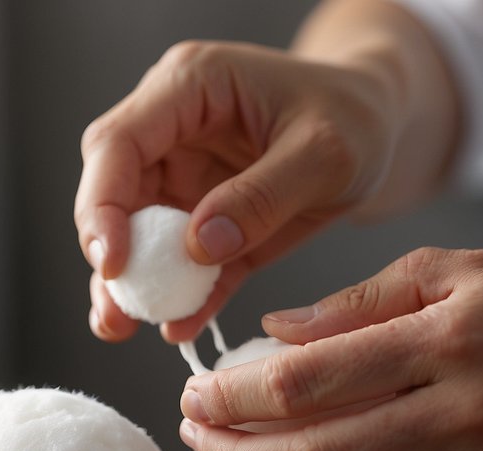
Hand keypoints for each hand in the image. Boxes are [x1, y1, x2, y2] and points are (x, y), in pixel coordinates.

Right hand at [76, 39, 398, 343]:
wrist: (379, 128)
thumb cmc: (354, 116)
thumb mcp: (325, 151)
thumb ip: (263, 196)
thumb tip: (197, 246)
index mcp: (189, 88)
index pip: (118, 143)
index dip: (102, 203)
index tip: (113, 263)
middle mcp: (172, 133)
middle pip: (112, 193)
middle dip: (107, 255)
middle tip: (116, 311)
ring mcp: (184, 181)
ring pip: (134, 236)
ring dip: (129, 286)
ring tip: (122, 329)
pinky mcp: (207, 226)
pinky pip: (184, 267)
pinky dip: (180, 299)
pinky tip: (178, 329)